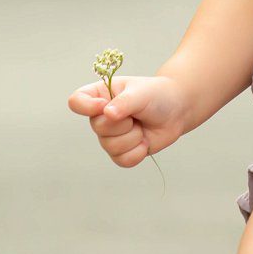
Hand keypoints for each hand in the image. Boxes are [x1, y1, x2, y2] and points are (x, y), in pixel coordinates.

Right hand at [67, 71, 190, 167]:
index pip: (76, 102)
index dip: (86, 107)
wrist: (176, 111)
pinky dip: (138, 152)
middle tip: (136, 115)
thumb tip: (108, 114)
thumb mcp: (140, 93)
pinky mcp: (121, 152)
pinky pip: (122, 160)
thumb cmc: (156, 95)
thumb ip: (124, 102)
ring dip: (133, 138)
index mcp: (99, 96)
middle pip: (98, 128)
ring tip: (142, 126)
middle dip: (123, 123)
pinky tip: (144, 141)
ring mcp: (110, 136)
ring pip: (111, 146)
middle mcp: (100, 117)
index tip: (105, 106)